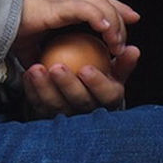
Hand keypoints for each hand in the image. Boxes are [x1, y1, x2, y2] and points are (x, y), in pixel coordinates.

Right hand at [14, 0, 139, 63]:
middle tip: (123, 42)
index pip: (95, 4)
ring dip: (113, 21)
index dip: (115, 11)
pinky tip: (106, 30)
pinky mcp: (57, 8)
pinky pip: (83, 9)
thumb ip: (46, 58)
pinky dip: (98, 17)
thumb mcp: (34, 49)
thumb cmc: (10, 31)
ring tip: (116, 43)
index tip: (131, 22)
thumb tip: (51, 75)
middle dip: (121, 15)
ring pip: (99, 3)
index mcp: (63, 10)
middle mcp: (67, 2)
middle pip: (103, 0)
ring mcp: (63, 3)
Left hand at [22, 43, 139, 116]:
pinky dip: (32, 89)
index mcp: (107, 100)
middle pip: (78, 102)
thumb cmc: (99, 80)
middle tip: (57, 66)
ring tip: (37, 69)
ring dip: (45, 87)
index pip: (106, 95)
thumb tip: (134, 49)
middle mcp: (87, 110)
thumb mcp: (113, 72)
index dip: (96, 83)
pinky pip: (38, 102)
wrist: (77, 98)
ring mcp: (65, 114)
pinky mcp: (45, 114)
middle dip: (67, 85)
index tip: (86, 68)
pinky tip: (29, 73)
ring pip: (55, 105)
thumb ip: (123, 62)